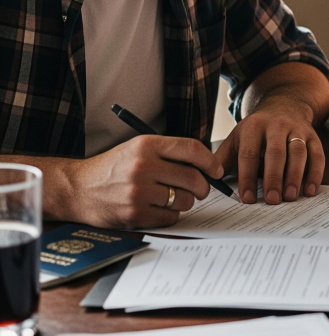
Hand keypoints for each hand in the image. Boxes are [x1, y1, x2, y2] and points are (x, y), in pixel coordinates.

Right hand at [66, 135, 222, 228]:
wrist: (79, 189)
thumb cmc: (114, 168)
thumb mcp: (139, 148)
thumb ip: (169, 152)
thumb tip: (207, 164)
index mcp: (147, 145)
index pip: (191, 149)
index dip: (210, 161)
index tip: (216, 170)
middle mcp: (143, 166)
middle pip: (193, 177)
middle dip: (203, 186)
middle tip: (200, 189)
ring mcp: (138, 192)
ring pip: (185, 199)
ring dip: (186, 201)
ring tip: (173, 197)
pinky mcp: (134, 214)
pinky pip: (171, 217)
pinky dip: (171, 214)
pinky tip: (159, 208)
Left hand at [215, 100, 324, 204]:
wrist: (284, 105)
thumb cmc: (257, 130)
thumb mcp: (236, 138)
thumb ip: (222, 158)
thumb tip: (207, 179)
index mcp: (253, 126)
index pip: (249, 153)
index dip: (247, 177)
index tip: (247, 198)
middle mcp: (277, 125)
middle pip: (276, 152)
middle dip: (273, 178)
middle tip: (272, 200)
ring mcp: (297, 129)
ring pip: (298, 152)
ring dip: (295, 176)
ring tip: (290, 196)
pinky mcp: (313, 135)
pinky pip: (317, 154)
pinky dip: (315, 173)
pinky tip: (310, 190)